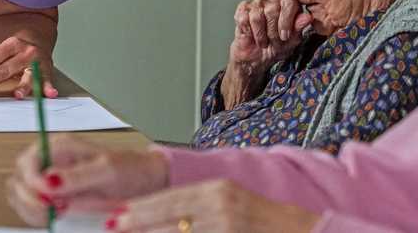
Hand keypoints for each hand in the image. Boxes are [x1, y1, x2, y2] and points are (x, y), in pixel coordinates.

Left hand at [0, 36, 55, 98]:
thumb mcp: (0, 49)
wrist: (38, 42)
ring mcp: (37, 62)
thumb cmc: (16, 51)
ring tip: (18, 95)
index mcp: (12, 44)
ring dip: (23, 87)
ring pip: (27, 76)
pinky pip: (47, 81)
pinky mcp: (47, 72)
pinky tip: (49, 93)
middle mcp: (25, 52)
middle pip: (5, 69)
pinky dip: (48, 88)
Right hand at [7, 134, 169, 225]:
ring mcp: (48, 178)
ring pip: (18, 193)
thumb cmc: (127, 170)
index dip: (31, 182)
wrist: (142, 182)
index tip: (48, 199)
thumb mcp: (107, 171)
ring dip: (30, 209)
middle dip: (29, 199)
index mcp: (59, 146)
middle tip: (53, 211)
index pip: (27, 162)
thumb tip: (48, 182)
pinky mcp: (51, 195)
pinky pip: (29, 206)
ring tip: (56, 214)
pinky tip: (53, 217)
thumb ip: (77, 176)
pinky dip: (35, 215)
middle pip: (18, 179)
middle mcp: (49, 160)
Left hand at [109, 180, 321, 232]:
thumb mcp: (228, 203)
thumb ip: (198, 206)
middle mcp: (221, 205)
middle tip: (114, 225)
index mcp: (218, 189)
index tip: (118, 213)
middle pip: (169, 215)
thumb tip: (163, 215)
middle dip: (138, 223)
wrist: (303, 231)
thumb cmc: (263, 221)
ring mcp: (227, 225)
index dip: (142, 207)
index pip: (170, 197)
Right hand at [230, 0, 313, 72]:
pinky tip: (252, 35)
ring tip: (263, 41)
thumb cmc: (275, 48)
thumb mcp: (291, 42)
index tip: (284, 36)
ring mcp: (257, 4)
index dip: (286, 22)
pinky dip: (249, 32)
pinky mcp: (242, 9)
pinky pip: (244, 18)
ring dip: (260, 34)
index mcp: (288, 6)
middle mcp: (273, 1)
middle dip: (272, 31)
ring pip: (257, 15)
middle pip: (272, 10)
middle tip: (273, 41)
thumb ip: (299, 28)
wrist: (256, 58)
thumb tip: (308, 17)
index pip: (289, 4)